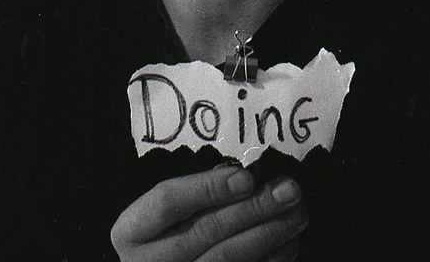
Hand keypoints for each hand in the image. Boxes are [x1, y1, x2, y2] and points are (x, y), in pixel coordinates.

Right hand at [110, 163, 306, 260]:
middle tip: (290, 190)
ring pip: (227, 260)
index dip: (208, 188)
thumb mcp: (164, 213)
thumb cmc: (165, 235)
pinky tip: (288, 244)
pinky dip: (269, 261)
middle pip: (205, 231)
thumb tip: (247, 176)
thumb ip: (195, 194)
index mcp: (132, 231)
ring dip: (269, 235)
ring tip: (297, 213)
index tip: (247, 177)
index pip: (167, 201)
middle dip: (253, 208)